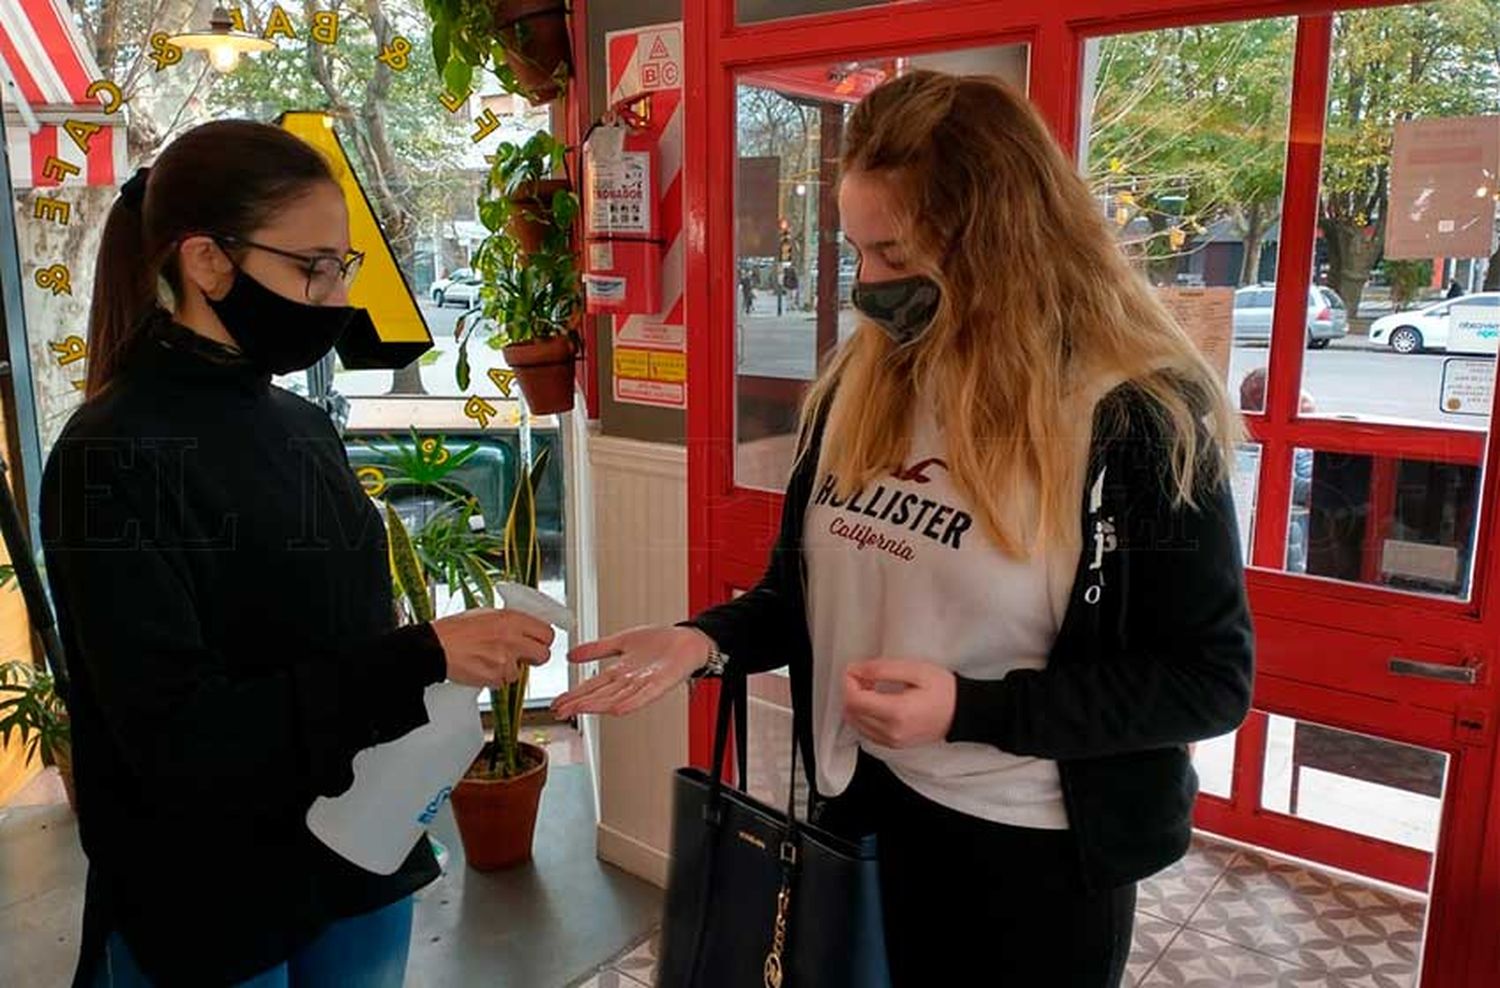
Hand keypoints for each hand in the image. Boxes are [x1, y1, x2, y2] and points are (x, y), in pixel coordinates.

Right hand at [431, 608, 554, 687]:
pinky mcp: (495, 677)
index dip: (544, 639)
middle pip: (544, 655)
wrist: (435, 647)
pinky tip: (481, 667)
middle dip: (535, 657)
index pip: (547, 633)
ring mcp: (505, 660)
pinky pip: (503, 681)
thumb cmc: (456, 630)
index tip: (539, 641)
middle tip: (524, 655)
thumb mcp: (487, 614)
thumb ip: (510, 621)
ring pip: (520, 672)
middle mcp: (513, 639)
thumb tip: (526, 627)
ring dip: (509, 669)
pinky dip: (495, 678)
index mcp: (512, 620)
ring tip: (490, 659)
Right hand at [552, 625, 712, 717]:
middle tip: (561, 712)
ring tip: (581, 710)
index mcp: (619, 672)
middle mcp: (629, 681)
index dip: (573, 695)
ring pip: (617, 696)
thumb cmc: (660, 642)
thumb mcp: (621, 641)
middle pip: (600, 694)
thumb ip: (596, 650)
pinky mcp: (662, 681)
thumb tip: (570, 655)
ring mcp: (644, 683)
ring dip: (599, 704)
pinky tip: (618, 709)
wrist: (688, 640)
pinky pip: (645, 695)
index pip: (591, 685)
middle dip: (580, 703)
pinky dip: (632, 702)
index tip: (557, 704)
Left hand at [843, 658, 956, 748]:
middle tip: (865, 676)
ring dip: (856, 704)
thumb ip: (882, 669)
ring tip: (872, 688)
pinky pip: (866, 731)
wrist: (961, 713)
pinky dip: (863, 716)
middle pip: (851, 712)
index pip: (854, 700)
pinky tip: (876, 703)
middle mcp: (891, 732)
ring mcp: (892, 741)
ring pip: (855, 723)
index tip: (857, 670)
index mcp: (896, 713)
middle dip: (851, 691)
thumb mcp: (915, 670)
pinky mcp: (893, 745)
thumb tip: (856, 670)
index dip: (848, 682)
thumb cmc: (943, 690)